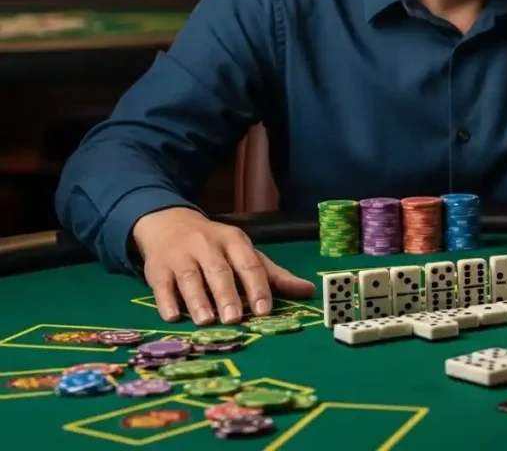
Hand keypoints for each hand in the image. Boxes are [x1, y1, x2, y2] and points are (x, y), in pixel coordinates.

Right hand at [132, 207, 314, 324]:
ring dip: (198, 300)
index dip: (257, 287)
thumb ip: (273, 274)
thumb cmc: (216, 247)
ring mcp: (180, 255)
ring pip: (190, 277)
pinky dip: (166, 301)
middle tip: (234, 319)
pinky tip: (172, 316)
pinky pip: (161, 284)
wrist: (170, 224)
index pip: (249, 264)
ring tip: (206, 321)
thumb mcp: (245, 253)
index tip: (264, 310)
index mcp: (234, 241)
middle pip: (219, 271)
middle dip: (227, 295)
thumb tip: (309, 291)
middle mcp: (207, 245)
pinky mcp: (157, 267)